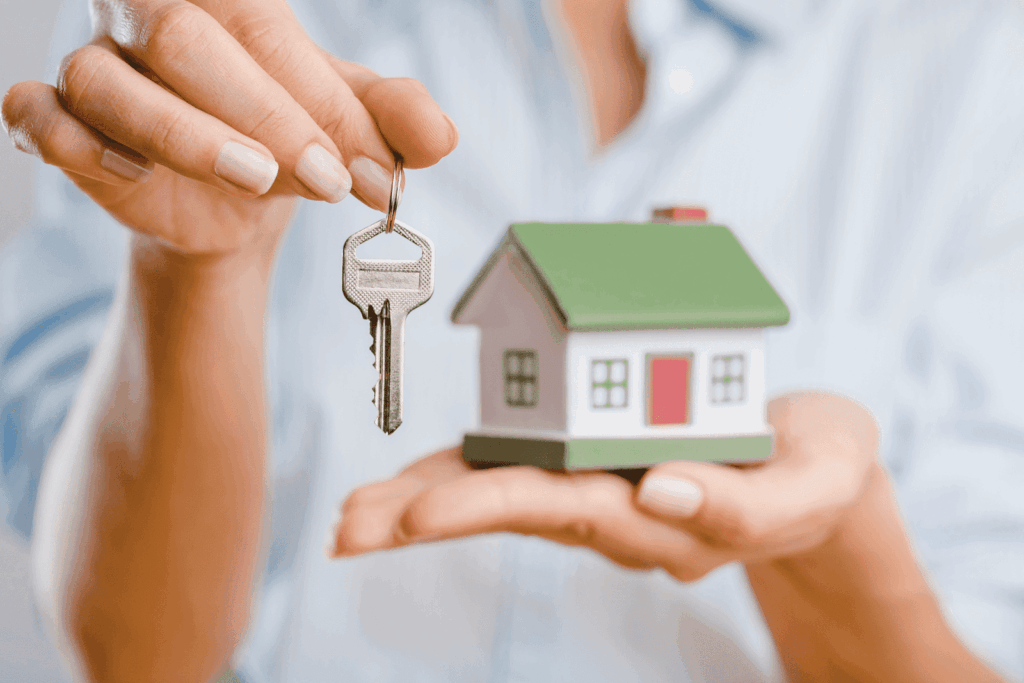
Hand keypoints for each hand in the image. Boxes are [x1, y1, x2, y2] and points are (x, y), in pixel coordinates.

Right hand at [2, 0, 456, 256]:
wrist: (233, 202)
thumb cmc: (284, 140)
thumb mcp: (346, 128)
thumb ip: (394, 122)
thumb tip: (441, 136)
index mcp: (226, 2)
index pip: (266, 29)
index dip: (321, 103)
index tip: (375, 172)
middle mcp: (150, 18)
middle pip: (186, 41)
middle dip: (267, 118)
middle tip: (330, 180)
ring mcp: (95, 66)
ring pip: (111, 83)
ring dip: (189, 138)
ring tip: (256, 179)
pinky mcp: (55, 118)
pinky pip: (38, 115)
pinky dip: (80, 145)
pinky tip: (133, 174)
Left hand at [330, 392, 879, 580]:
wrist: (814, 466)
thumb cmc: (818, 470)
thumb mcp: (815, 483)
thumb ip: (750, 506)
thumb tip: (665, 490)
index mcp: (665, 515)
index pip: (568, 510)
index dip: (491, 506)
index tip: (421, 518)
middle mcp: (619, 511)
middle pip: (512, 511)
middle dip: (427, 517)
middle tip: (347, 530)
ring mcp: (602, 492)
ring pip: (503, 496)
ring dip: (424, 503)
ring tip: (349, 519)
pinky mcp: (594, 464)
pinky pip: (520, 469)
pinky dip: (461, 474)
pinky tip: (409, 487)